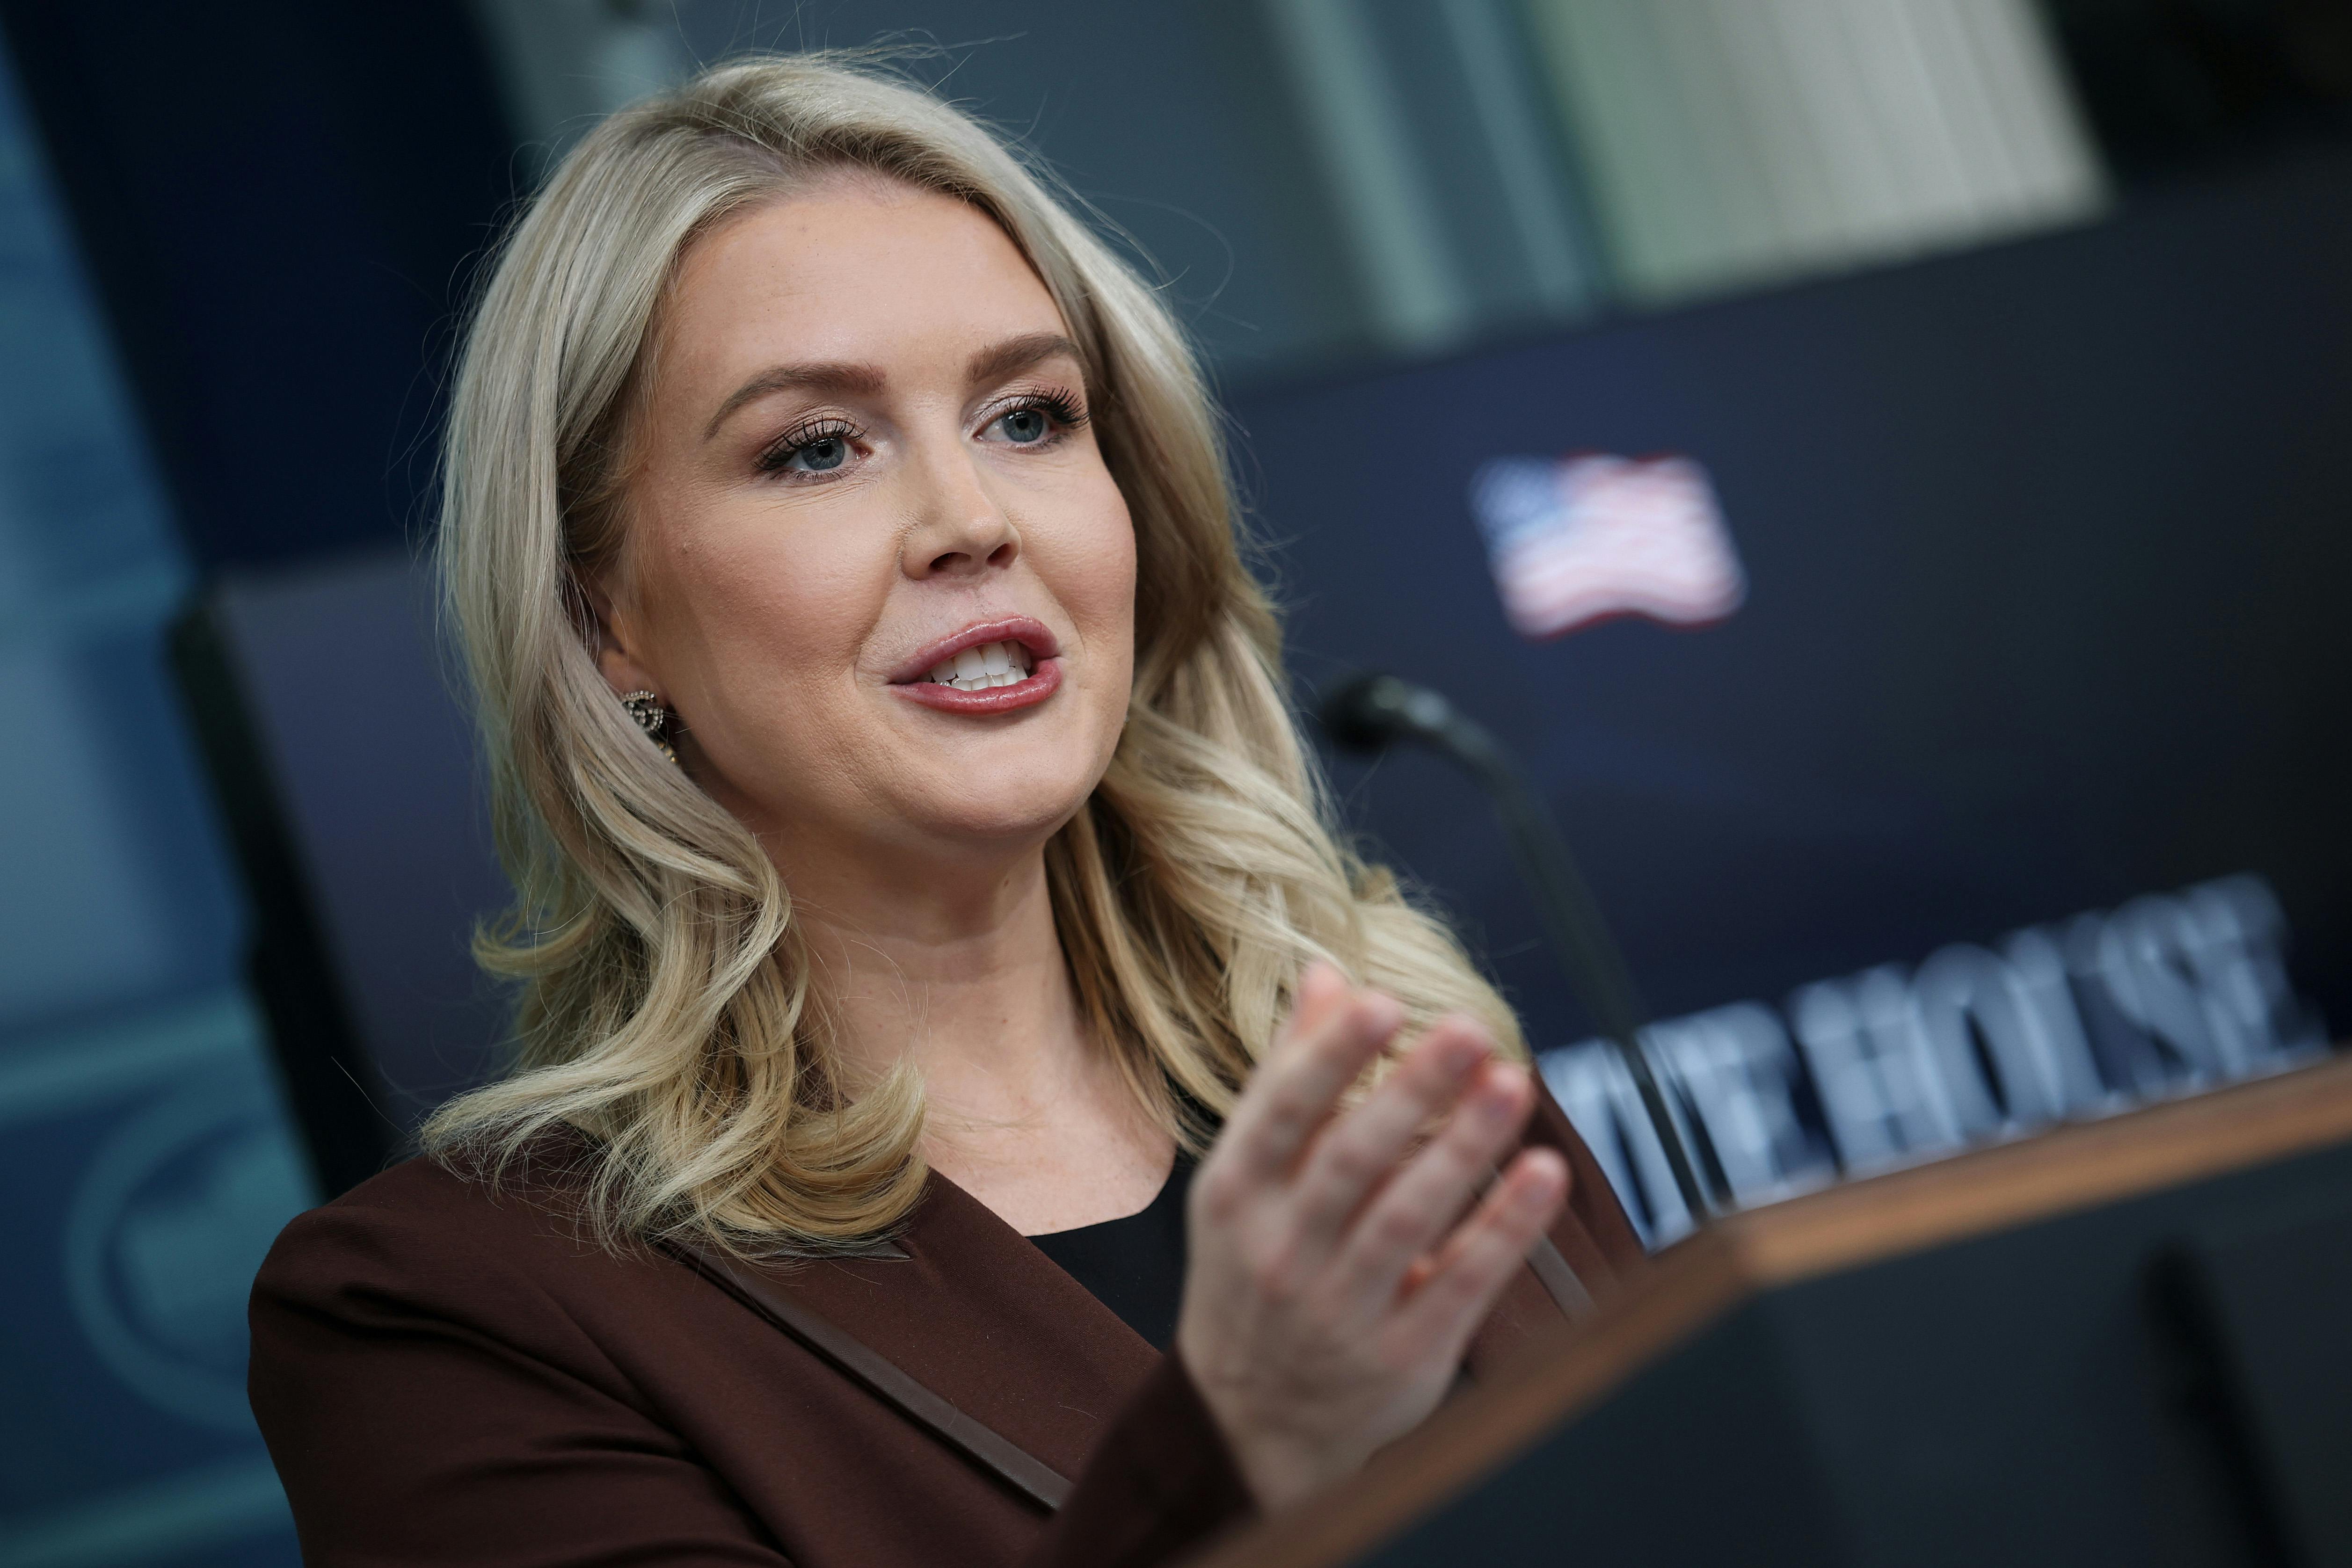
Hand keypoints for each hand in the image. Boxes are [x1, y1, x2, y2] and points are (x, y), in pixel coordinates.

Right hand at [1173, 963, 1569, 1508]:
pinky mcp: (1402, 1357)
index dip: (1329, 1056)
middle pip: (1349, 1161)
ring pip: (1406, 1220)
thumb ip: (1289, 1077)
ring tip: (1514, 1084)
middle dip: (1410, 1092)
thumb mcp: (1247, 1181)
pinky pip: (1461, 1284)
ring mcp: (1340, 1310)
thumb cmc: (1254, 1269)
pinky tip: (1545, 1173)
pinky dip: (1504, 1229)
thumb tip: (1326, 976)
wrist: (1250, 1424)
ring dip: (1464, 1149)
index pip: (1280, 1113)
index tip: (1383, 1001)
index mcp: (1235, 1195)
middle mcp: (1281, 1251)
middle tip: (1469, 1030)